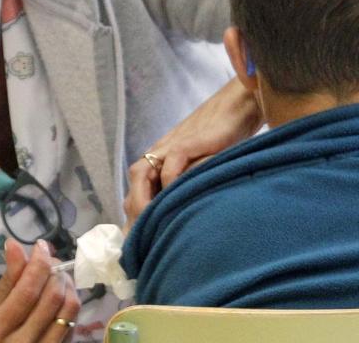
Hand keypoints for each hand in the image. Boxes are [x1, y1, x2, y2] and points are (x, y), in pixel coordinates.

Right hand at [0, 239, 79, 342]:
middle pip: (52, 298)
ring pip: (69, 308)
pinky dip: (71, 298)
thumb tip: (15, 244)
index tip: (41, 246)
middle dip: (55, 270)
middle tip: (50, 260)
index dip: (38, 264)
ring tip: (56, 275)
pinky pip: (75, 319)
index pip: (26, 292)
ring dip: (67, 283)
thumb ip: (7, 278)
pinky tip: (61, 293)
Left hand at [124, 78, 261, 229]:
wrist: (232, 114)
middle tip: (141, 244)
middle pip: (133, 189)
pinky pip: (172, 160)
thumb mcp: (195, 176)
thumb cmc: (216, 148)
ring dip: (143, 201)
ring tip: (149, 223)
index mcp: (155, 169)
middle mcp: (156, 159)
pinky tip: (175, 194)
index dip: (133, 223)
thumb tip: (175, 233)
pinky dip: (170, 177)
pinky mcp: (187, 141)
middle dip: (134, 217)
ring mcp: (168, 149)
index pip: (134, 198)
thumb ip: (181, 195)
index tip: (136, 250)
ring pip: (142, 175)